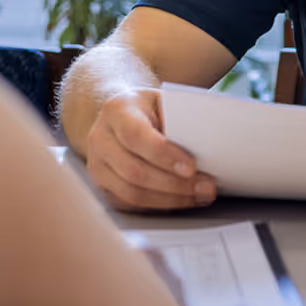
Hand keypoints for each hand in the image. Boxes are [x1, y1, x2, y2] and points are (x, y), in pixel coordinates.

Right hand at [85, 88, 217, 211]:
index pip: (135, 135)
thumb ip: (181, 117)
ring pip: (131, 192)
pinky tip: (183, 200)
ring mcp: (97, 165)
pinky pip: (130, 204)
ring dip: (170, 199)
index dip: (163, 154)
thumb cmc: (151, 107)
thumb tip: (209, 142)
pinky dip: (160, 205)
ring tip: (199, 196)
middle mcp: (100, 138)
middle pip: (134, 170)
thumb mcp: (165, 100)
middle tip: (205, 187)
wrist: (125, 114)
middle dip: (174, 183)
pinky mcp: (102, 187)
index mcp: (116, 110)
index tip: (191, 167)